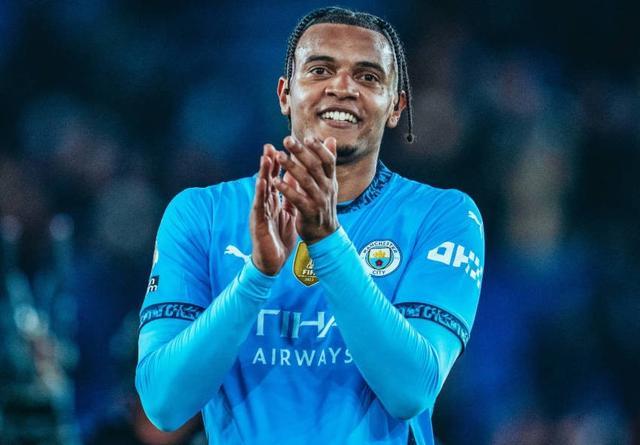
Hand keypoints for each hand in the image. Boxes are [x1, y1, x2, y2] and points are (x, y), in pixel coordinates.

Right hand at [250, 144, 297, 274]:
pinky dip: (260, 193)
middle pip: (266, 180)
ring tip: (265, 158)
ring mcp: (260, 212)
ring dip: (262, 173)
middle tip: (269, 145)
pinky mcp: (258, 222)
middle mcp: (265, 204)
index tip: (281, 147)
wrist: (273, 261)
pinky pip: (259, 206)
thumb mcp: (288, 213)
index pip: (275, 179)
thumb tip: (297, 178)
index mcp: (273, 202)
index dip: (278, 164)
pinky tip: (262, 182)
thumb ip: (290, 196)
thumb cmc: (279, 237)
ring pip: (261, 190)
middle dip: (268, 163)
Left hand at [273, 136, 338, 244]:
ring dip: (291, 167)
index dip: (319, 148)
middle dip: (301, 152)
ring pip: (306, 181)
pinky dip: (286, 189)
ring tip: (278, 156)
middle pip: (315, 167)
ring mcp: (319, 200)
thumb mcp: (329, 182)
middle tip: (287, 140)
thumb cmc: (323, 204)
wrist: (324, 234)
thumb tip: (331, 139)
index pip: (328, 160)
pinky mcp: (309, 212)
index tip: (307, 137)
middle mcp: (327, 188)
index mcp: (331, 179)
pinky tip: (275, 181)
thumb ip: (327, 161)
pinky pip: (297, 199)